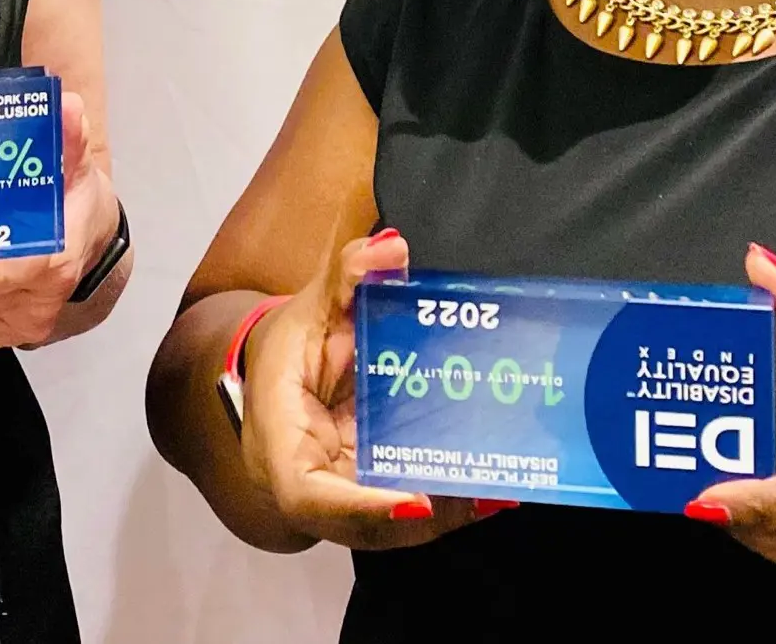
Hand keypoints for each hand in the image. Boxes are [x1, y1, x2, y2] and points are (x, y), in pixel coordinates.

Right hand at [236, 229, 494, 548]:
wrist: (276, 371)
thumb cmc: (290, 343)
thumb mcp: (313, 305)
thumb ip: (348, 277)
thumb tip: (392, 248)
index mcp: (278, 439)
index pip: (304, 491)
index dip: (359, 507)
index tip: (417, 501)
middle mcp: (305, 479)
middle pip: (357, 525)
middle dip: (422, 520)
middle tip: (484, 493)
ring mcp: (337, 493)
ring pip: (385, 527)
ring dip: (444, 516)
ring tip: (498, 490)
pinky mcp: (363, 491)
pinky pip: (401, 511)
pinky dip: (447, 506)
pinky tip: (493, 490)